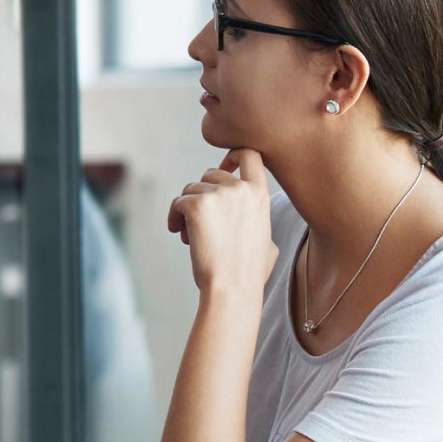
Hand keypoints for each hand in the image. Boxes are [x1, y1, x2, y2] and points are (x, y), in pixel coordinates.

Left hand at [167, 149, 276, 295]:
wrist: (233, 285)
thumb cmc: (250, 270)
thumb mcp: (267, 239)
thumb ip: (258, 220)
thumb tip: (251, 219)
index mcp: (260, 194)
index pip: (250, 155)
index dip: (233, 155)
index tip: (224, 166)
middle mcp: (240, 188)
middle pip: (211, 174)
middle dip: (202, 194)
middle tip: (201, 222)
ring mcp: (218, 194)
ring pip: (191, 189)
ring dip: (188, 210)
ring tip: (193, 236)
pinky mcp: (195, 204)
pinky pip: (177, 203)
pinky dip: (175, 217)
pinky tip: (181, 234)